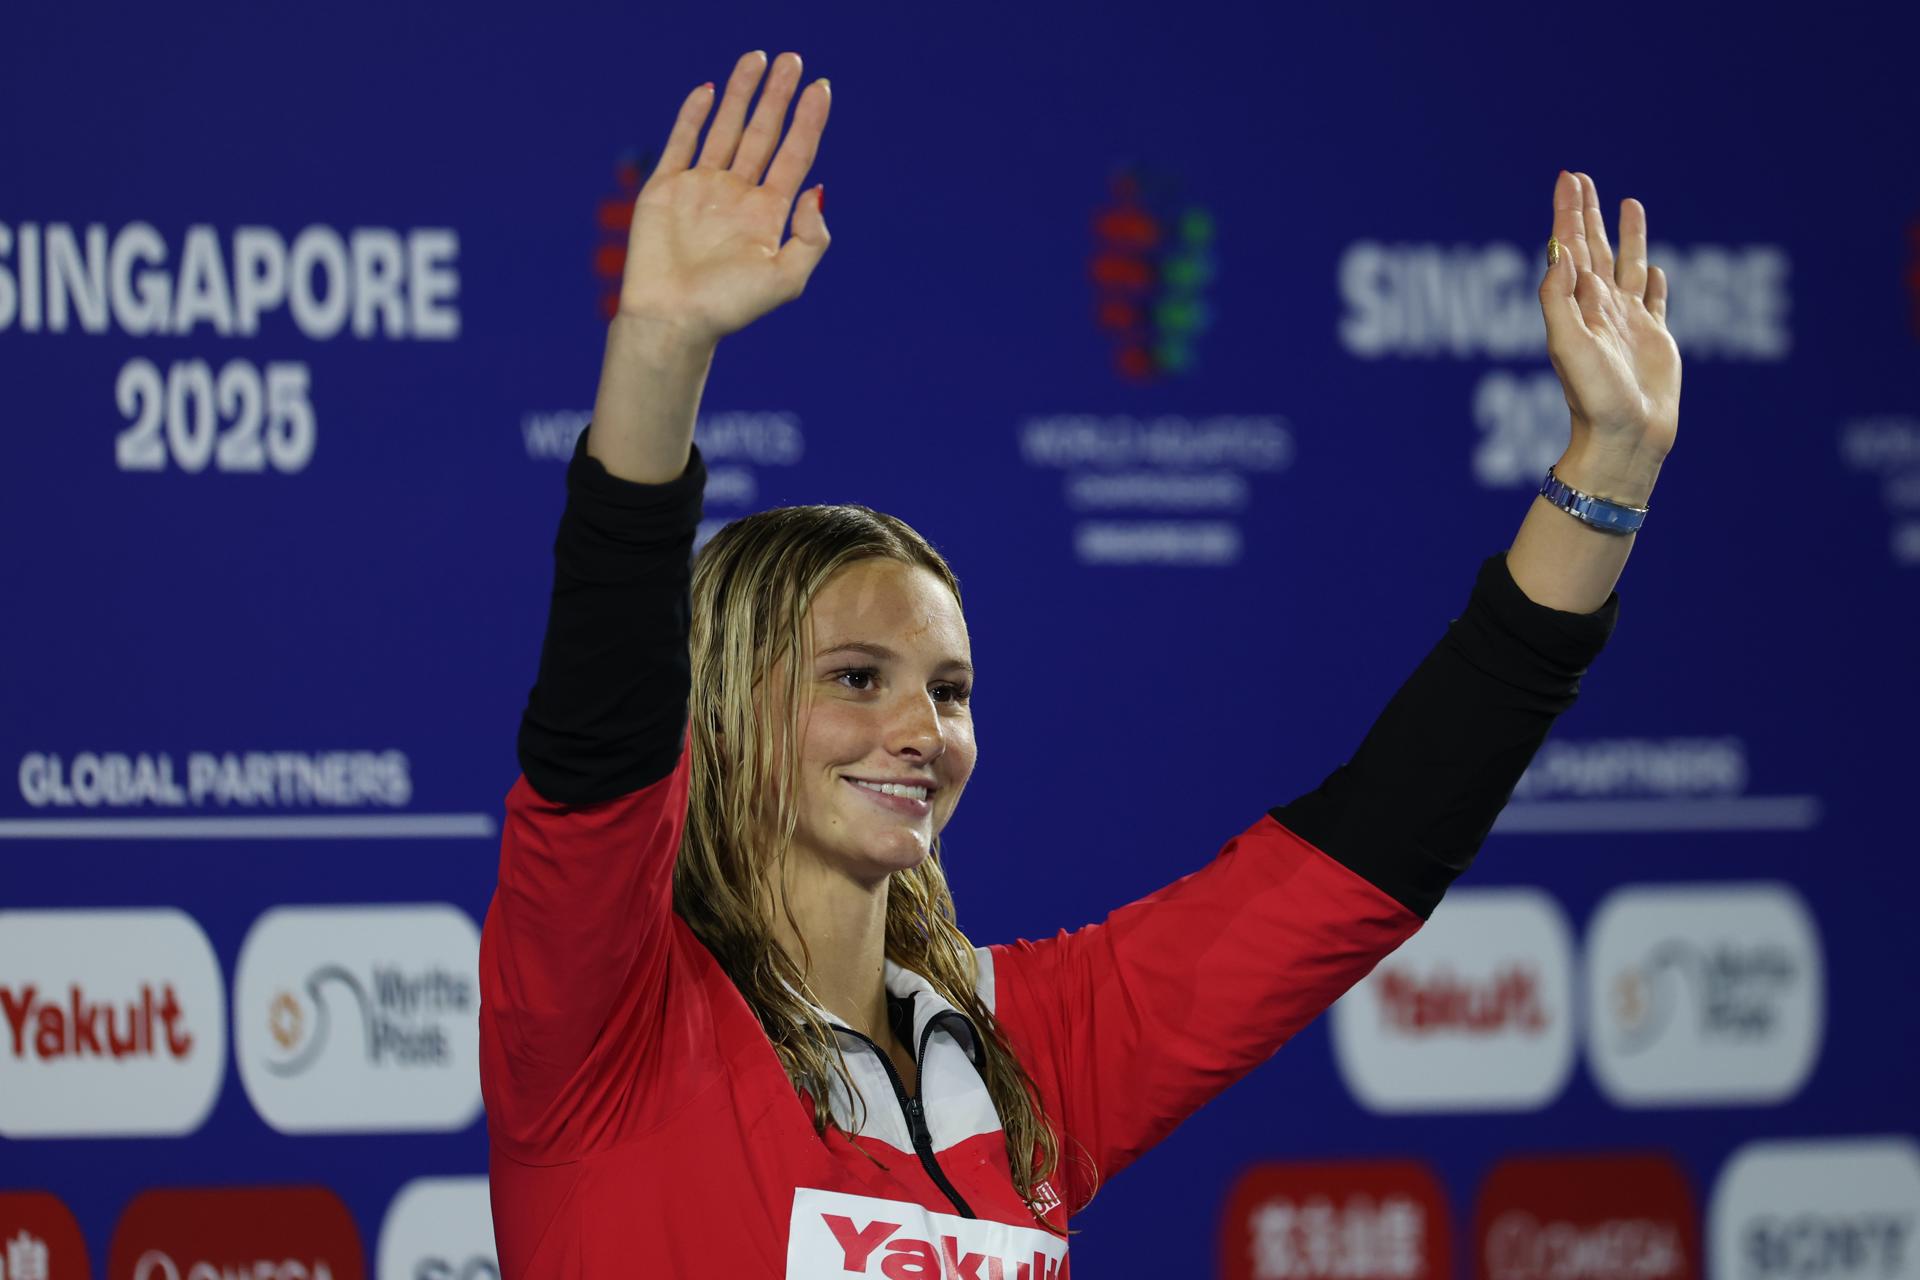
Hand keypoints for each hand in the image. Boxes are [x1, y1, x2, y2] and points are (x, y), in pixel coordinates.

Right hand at [619, 50, 831, 343]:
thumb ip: (811, 238)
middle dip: (777, 96)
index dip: (809, 121)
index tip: (822, 88)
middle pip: (763, 133)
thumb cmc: (729, 307)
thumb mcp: (786, 279)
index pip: (795, 155)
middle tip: (792, 60)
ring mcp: (701, 189)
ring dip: (741, 94)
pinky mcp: (665, 188)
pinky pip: (682, 142)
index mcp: (768, 214)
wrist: (673, 319)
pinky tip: (710, 90)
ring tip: (756, 59)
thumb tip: (817, 189)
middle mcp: (737, 196)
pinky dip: (694, 115)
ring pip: (726, 129)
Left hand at [1539, 171, 1680, 504]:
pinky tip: (1651, 265)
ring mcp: (1629, 323)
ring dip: (1625, 234)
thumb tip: (1559, 253)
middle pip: (1592, 248)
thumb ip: (1558, 299)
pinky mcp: (1655, 340)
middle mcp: (1600, 309)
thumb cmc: (1593, 397)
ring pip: (1627, 265)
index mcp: (1577, 305)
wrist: (1625, 437)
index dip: (1568, 212)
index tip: (1567, 178)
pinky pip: (1654, 300)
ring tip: (1626, 201)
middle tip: (1580, 176)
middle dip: (1586, 212)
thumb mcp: (1567, 345)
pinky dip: (1652, 279)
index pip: (1570, 247)